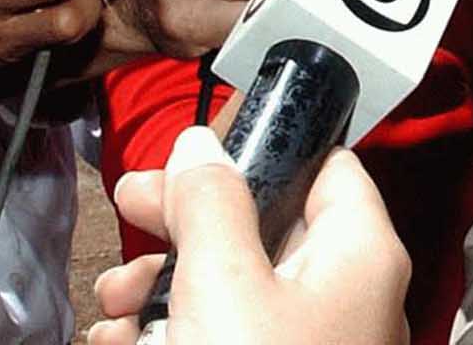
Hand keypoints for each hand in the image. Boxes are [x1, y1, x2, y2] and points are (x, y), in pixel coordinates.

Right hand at [89, 128, 409, 344]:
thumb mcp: (223, 281)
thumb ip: (210, 204)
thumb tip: (200, 146)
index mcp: (359, 252)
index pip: (324, 165)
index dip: (259, 147)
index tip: (191, 151)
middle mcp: (344, 296)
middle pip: (265, 226)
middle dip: (187, 225)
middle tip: (130, 214)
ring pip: (233, 288)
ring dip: (164, 287)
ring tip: (114, 305)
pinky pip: (223, 338)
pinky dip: (171, 335)